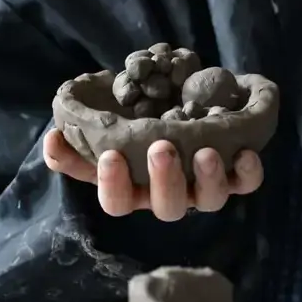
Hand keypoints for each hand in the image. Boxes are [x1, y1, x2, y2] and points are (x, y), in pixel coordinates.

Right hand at [43, 129, 262, 222]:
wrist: (184, 95)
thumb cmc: (136, 116)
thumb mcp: (106, 123)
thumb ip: (79, 135)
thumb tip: (54, 139)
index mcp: (134, 186)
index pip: (118, 200)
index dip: (113, 183)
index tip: (111, 155)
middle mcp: (167, 193)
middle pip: (166, 205)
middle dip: (165, 179)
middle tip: (161, 148)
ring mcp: (201, 187)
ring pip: (207, 200)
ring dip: (208, 178)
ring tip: (206, 151)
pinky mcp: (233, 175)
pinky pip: (245, 184)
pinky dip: (248, 172)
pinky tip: (246, 152)